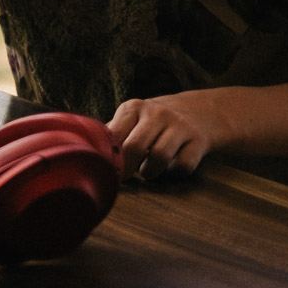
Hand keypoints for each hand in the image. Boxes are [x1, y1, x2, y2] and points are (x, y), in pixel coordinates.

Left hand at [107, 94, 221, 179]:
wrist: (200, 111)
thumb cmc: (153, 121)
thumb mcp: (133, 118)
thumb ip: (113, 133)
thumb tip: (87, 152)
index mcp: (133, 107)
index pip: (114, 133)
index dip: (107, 156)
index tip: (103, 170)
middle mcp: (157, 113)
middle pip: (134, 146)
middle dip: (125, 168)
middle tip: (122, 179)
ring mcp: (180, 126)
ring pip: (159, 157)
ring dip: (149, 171)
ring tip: (146, 171)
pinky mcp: (199, 141)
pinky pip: (183, 165)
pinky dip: (173, 173)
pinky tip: (169, 169)